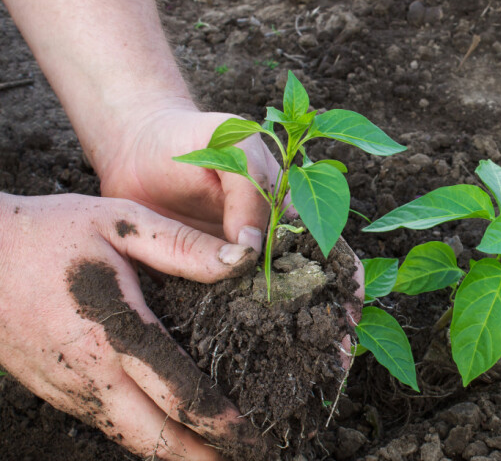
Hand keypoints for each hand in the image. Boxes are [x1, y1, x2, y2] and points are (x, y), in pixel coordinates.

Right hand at [0, 193, 257, 458]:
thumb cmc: (48, 231)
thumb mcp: (120, 222)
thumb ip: (183, 246)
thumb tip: (242, 261)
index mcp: (114, 334)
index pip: (179, 395)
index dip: (220, 422)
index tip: (252, 434)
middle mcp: (90, 374)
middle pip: (155, 439)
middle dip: (203, 456)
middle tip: (246, 458)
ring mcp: (67, 388)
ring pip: (129, 439)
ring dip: (174, 453)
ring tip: (215, 454)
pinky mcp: (52, 390)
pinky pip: (107, 424)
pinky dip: (143, 438)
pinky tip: (167, 431)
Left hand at [96, 107, 366, 358]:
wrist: (134, 144)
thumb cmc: (193, 138)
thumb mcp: (232, 146)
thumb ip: (248, 191)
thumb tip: (251, 252)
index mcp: (288, 211)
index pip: (332, 251)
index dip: (347, 287)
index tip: (349, 320)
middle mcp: (268, 244)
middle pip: (307, 292)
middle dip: (325, 328)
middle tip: (329, 366)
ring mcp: (234, 265)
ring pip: (267, 311)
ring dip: (285, 342)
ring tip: (296, 377)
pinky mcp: (198, 278)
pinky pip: (220, 312)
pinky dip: (235, 338)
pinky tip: (242, 366)